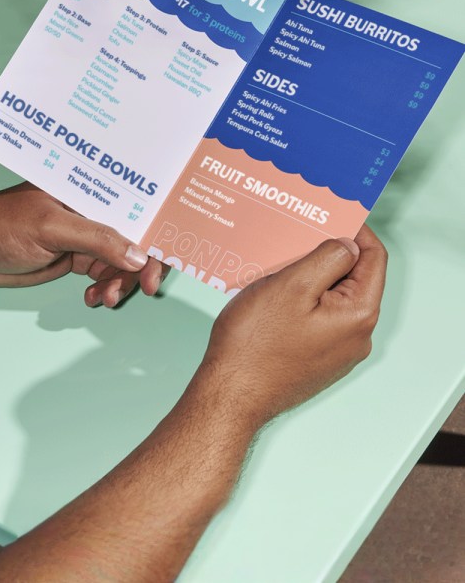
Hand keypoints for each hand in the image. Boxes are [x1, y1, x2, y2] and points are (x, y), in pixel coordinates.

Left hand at [0, 184, 162, 304]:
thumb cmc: (0, 224)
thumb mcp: (50, 228)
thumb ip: (95, 239)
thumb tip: (138, 255)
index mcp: (89, 189)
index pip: (135, 206)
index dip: (154, 233)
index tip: (158, 264)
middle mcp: (91, 209)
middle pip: (134, 236)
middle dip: (141, 265)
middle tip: (142, 289)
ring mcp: (84, 234)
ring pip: (120, 261)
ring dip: (120, 282)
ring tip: (105, 298)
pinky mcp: (74, 255)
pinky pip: (103, 273)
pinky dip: (104, 288)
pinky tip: (92, 298)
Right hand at [196, 226, 386, 427]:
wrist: (231, 392)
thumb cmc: (255, 343)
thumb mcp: (291, 285)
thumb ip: (327, 258)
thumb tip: (347, 243)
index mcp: (358, 314)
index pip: (373, 258)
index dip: (354, 230)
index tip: (329, 213)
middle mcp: (355, 335)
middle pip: (352, 277)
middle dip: (324, 252)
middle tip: (293, 235)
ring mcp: (336, 350)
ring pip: (331, 296)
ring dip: (308, 276)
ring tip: (276, 264)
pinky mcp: (316, 357)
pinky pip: (316, 316)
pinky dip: (299, 298)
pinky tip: (271, 293)